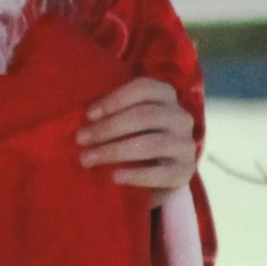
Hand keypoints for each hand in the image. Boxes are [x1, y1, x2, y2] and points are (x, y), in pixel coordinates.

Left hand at [76, 78, 198, 198]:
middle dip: (108, 128)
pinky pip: (161, 173)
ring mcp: (186, 145)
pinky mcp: (185, 172)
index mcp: (166, 96)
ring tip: (88, 159)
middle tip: (81, 139)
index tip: (89, 115)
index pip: (144, 88)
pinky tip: (115, 177)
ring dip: (114, 151)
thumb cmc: (137, 138)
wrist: (160, 175)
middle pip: (145, 116)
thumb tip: (81, 116)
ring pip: (151, 144)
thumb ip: (113, 112)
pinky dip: (136, 175)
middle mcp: (181, 117)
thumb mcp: (128, 119)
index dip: (115, 99)